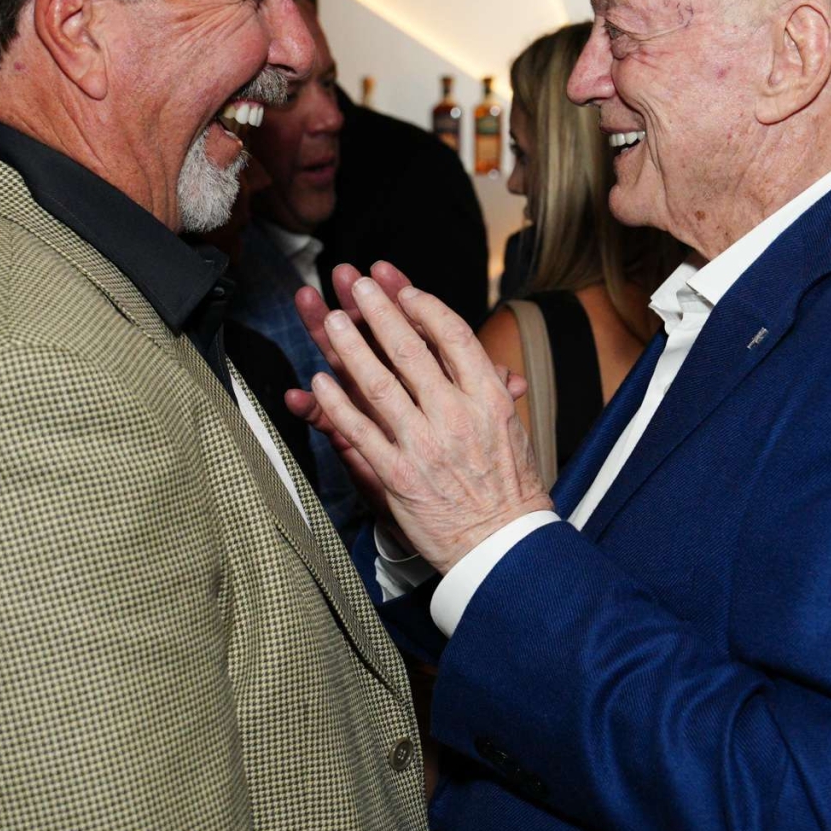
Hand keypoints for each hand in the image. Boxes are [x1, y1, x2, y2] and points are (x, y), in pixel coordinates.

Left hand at [296, 272, 552, 569]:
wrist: (502, 545)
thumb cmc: (509, 487)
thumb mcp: (512, 429)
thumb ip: (495, 391)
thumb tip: (497, 366)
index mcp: (489, 399)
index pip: (454, 337)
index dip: (425, 307)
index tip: (404, 291)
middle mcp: (456, 416)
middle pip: (410, 351)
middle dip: (378, 312)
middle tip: (356, 285)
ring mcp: (423, 444)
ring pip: (377, 384)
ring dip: (348, 347)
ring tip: (329, 319)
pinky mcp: (396, 474)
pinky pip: (358, 431)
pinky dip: (335, 403)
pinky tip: (319, 381)